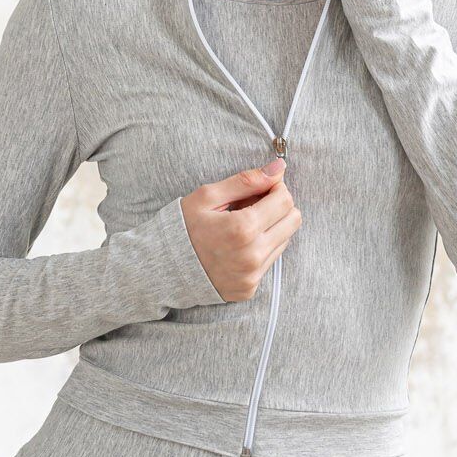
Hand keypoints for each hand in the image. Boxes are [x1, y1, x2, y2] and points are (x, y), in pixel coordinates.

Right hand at [180, 158, 300, 301]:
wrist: (163, 267)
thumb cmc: (183, 227)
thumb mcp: (208, 196)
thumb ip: (246, 181)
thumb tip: (278, 168)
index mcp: (242, 229)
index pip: (285, 201)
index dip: (276, 188)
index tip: (261, 187)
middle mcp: (252, 255)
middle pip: (293, 220)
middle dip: (278, 206)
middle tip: (253, 204)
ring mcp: (252, 275)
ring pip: (285, 240)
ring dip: (271, 228)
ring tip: (242, 226)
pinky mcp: (250, 288)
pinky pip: (271, 260)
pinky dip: (261, 248)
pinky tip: (238, 245)